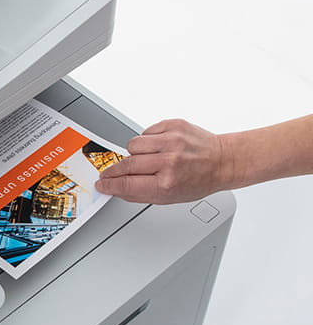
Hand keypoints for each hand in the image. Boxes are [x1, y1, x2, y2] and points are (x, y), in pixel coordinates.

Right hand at [95, 119, 232, 203]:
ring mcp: (172, 141)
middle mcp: (169, 161)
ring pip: (132, 145)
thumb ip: (140, 194)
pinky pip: (146, 133)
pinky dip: (148, 141)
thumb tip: (117, 190)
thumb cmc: (199, 180)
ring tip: (145, 159)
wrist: (223, 161)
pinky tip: (159, 147)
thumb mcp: (169, 198)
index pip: (126, 184)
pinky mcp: (174, 125)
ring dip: (133, 153)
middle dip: (113, 171)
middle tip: (109, 174)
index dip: (109, 185)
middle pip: (126, 164)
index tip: (102, 184)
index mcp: (167, 183)